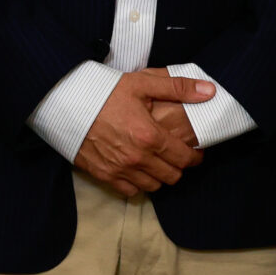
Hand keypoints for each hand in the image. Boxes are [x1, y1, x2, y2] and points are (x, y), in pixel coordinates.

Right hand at [75, 70, 215, 197]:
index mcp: (150, 136)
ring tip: (158, 163)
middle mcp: (136, 157)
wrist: (65, 101)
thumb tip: (209, 91)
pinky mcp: (103, 175)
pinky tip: (138, 170)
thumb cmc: (104, 91)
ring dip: (159, 176)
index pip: (184, 158)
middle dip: (179, 167)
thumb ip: (179, 88)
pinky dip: (137, 184)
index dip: (195, 157)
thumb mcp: (143, 83)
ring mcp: (119, 169)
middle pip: (172, 176)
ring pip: (153, 186)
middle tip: (177, 157)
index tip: (196, 153)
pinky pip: (129, 191)